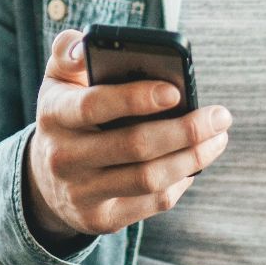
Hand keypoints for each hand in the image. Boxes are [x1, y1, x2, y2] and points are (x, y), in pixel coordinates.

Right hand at [23, 28, 233, 247]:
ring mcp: (81, 193)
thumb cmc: (68, 114)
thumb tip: (87, 45)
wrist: (45, 178)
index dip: (135, 98)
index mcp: (54, 114)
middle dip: (185, 130)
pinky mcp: (100, 219)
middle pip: (134, 146)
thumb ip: (70, 53)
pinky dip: (180, 182)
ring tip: (218, 138)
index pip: (94, 105)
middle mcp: (63, 157)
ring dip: (192, 158)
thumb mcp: (58, 80)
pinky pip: (151, 203)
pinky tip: (195, 163)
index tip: (176, 91)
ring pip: (149, 178)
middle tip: (221, 116)